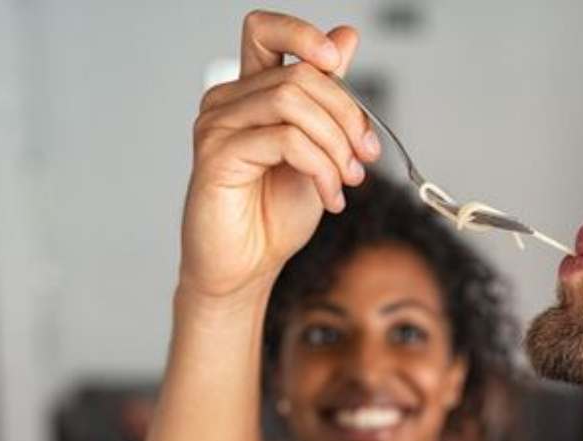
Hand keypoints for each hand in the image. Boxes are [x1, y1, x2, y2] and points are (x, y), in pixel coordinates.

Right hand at [178, 10, 381, 299]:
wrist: (247, 267)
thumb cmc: (274, 214)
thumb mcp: (319, 149)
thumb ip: (328, 98)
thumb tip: (346, 37)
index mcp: (250, 93)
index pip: (265, 30)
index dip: (302, 33)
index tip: (336, 61)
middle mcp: (227, 102)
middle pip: (299, 74)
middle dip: (347, 116)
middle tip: (365, 158)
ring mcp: (217, 126)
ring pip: (293, 102)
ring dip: (336, 144)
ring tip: (347, 181)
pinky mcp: (217, 156)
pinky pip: (286, 141)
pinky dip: (321, 168)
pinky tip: (330, 197)